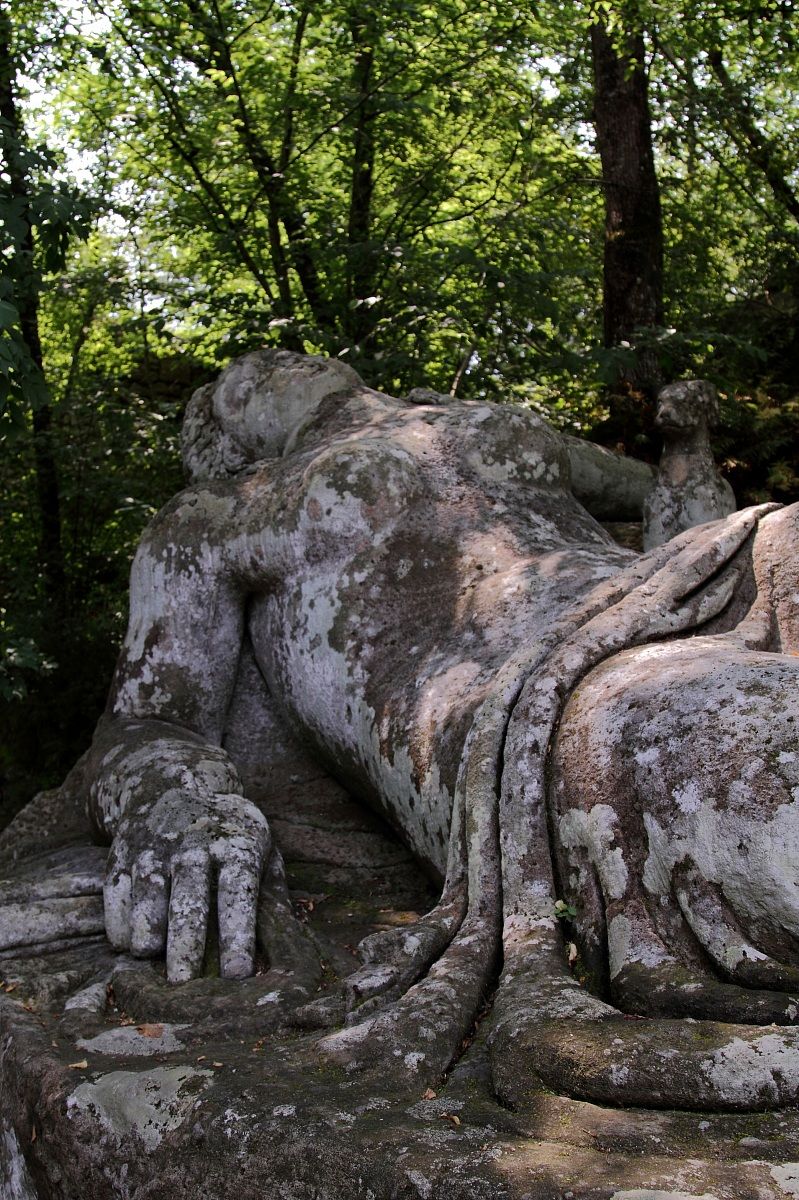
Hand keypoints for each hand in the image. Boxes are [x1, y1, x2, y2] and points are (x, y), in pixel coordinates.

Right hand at [104, 790, 270, 982]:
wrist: (170, 787)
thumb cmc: (228, 835)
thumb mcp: (260, 849)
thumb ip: (273, 892)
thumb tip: (288, 944)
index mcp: (236, 843)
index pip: (238, 891)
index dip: (237, 932)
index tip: (237, 974)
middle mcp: (193, 842)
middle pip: (189, 895)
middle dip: (186, 941)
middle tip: (184, 984)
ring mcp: (154, 845)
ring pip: (148, 890)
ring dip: (148, 927)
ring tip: (150, 960)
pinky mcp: (120, 852)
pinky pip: (116, 889)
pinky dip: (120, 918)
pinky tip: (128, 945)